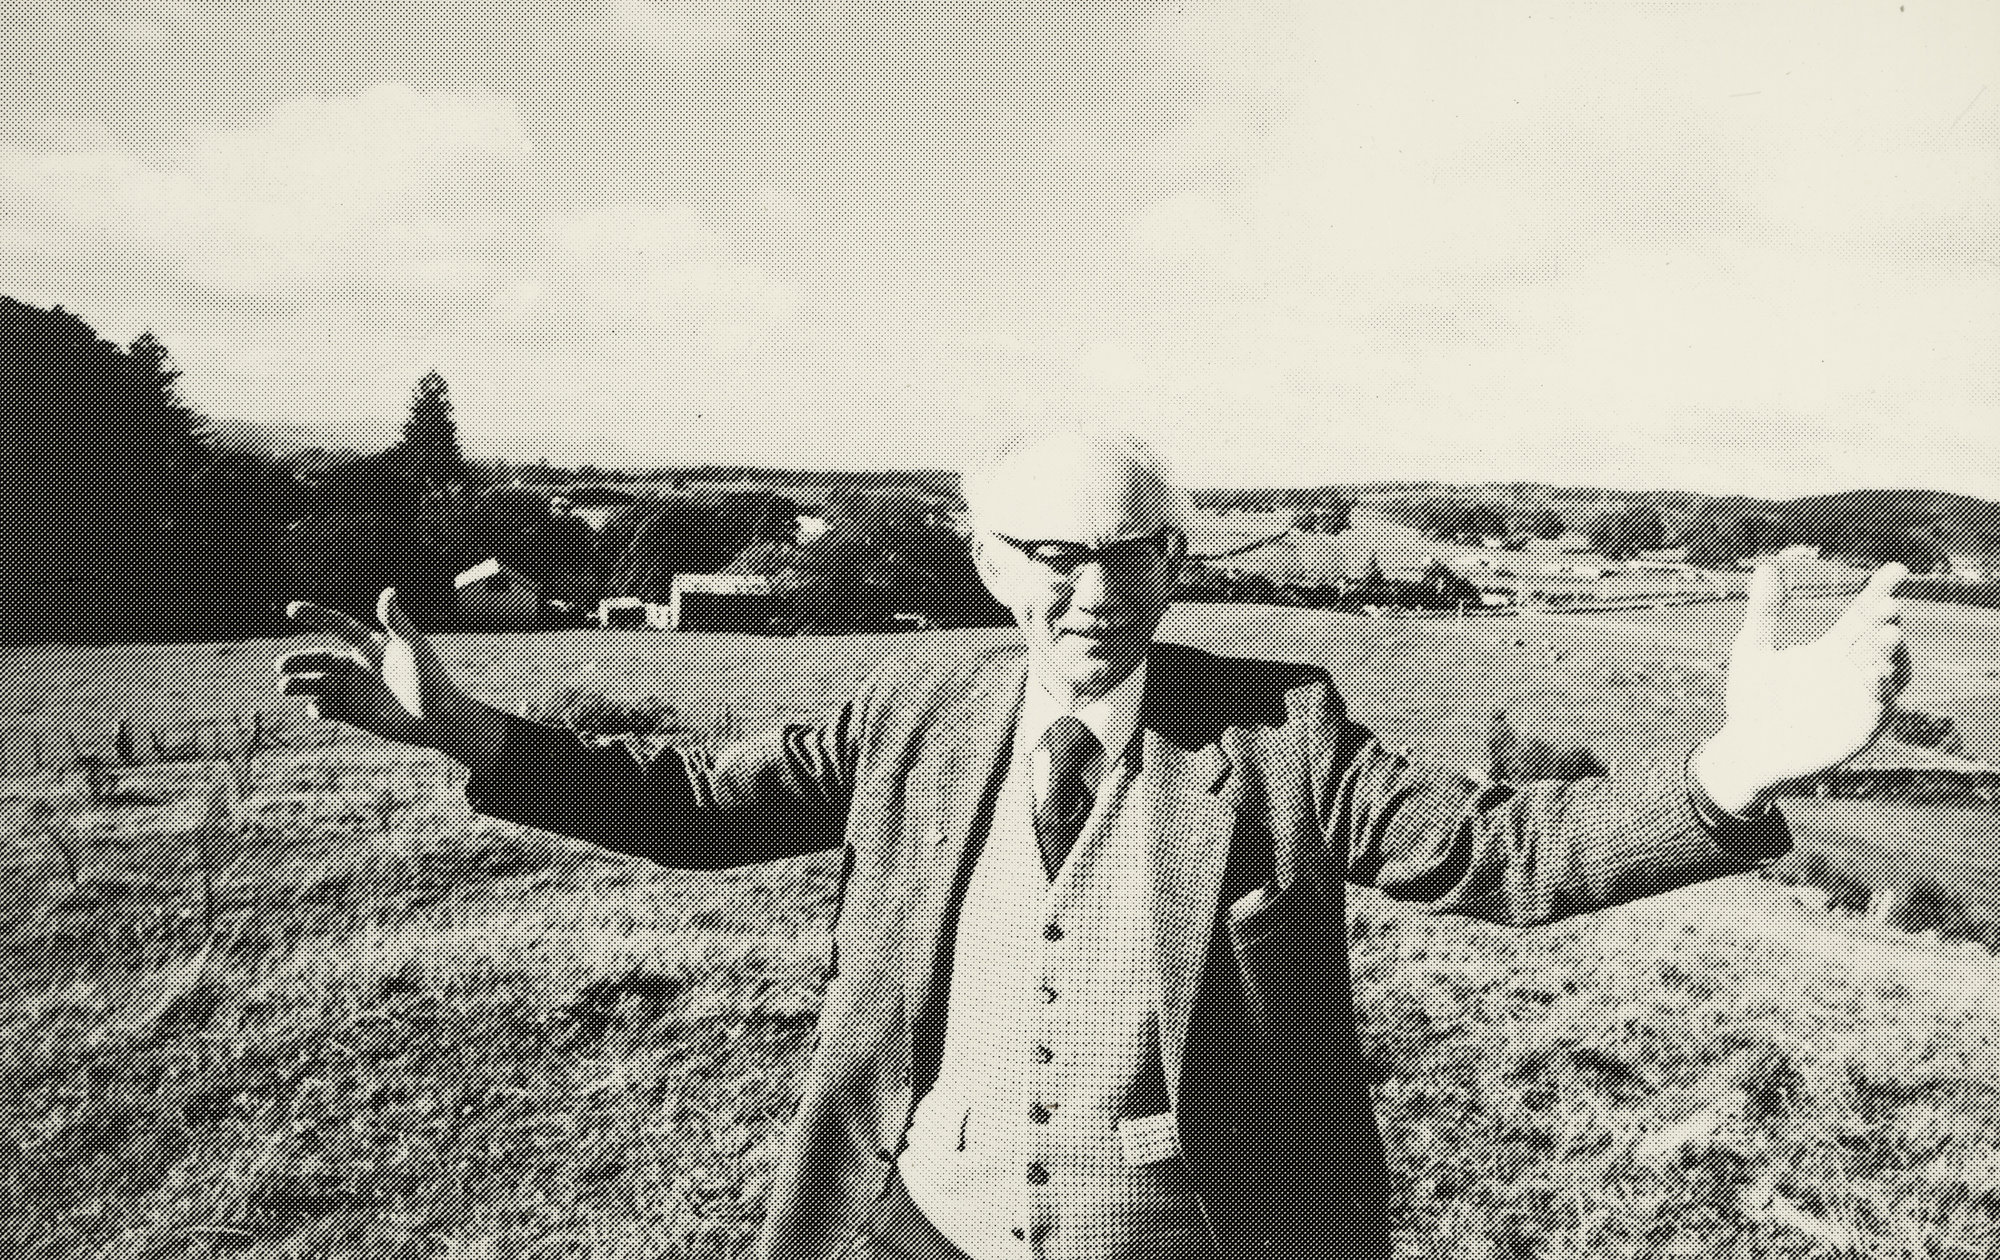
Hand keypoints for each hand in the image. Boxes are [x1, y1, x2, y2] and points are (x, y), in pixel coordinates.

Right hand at [278, 589, 474, 751]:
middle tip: (281, 664)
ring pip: (320, 684)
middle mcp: (359, 666)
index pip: (339, 625)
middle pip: (322, 658)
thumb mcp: (414, 649)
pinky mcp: (355, 714)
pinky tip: (316, 708)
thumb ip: (397, 623)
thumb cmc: (432, 681)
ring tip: (285, 686)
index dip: (315, 615)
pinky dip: (319, 708)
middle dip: (300, 660)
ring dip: (301, 684)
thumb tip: (388, 591)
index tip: (291, 608)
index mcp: (371, 646)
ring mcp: (356, 691)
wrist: (440, 720)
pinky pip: (329, 709)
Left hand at [1695, 561, 1911, 812]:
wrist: (1744, 749)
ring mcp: (1859, 701)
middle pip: (1879, 640)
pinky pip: (1880, 710)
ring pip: (1892, 673)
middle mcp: (1853, 672)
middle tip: (1884, 603)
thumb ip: (1764, 610)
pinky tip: (1875, 673)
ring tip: (1887, 634)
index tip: (1896, 569)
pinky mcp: (1859, 730)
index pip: (1863, 616)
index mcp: (1833, 650)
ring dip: (1893, 654)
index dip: (1880, 592)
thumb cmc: (1751, 698)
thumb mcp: (1753, 648)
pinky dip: (1882, 692)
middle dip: (1885, 621)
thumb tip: (1766, 565)